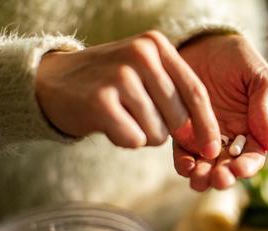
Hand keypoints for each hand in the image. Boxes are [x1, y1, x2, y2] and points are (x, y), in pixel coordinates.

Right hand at [36, 31, 220, 158]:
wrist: (53, 82)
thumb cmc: (110, 83)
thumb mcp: (144, 73)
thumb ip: (176, 95)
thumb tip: (205, 139)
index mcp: (156, 45)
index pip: (196, 91)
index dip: (208, 125)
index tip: (214, 148)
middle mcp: (141, 55)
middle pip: (179, 117)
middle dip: (166, 130)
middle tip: (139, 116)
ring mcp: (120, 76)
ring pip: (157, 133)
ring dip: (143, 134)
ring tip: (122, 115)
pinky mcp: (101, 101)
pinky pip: (134, 140)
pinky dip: (124, 139)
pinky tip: (109, 123)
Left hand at [174, 34, 267, 190]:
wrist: (204, 42)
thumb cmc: (237, 57)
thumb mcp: (258, 78)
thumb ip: (264, 109)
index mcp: (252, 128)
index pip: (252, 156)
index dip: (248, 167)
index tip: (240, 169)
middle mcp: (229, 137)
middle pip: (228, 167)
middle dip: (223, 177)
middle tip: (218, 178)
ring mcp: (204, 135)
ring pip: (205, 165)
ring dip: (203, 177)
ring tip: (199, 179)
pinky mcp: (182, 130)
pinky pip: (182, 152)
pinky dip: (183, 163)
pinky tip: (185, 165)